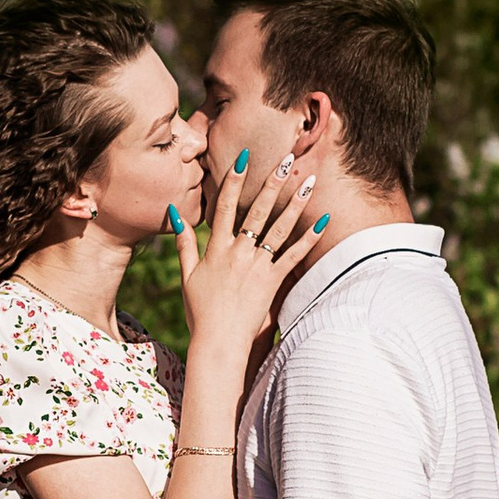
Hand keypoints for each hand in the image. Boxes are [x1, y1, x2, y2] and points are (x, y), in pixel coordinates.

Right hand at [174, 151, 320, 358]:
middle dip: (272, 182)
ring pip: (279, 228)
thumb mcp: (187, 275)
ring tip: (309, 181)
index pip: (224, 206)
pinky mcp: (272, 282)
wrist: (218, 341)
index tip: (244, 158)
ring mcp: (256, 266)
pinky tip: (322, 222)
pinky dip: (308, 239)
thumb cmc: (200, 310)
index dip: (234, 180)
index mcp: (216, 249)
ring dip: (295, 203)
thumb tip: (176, 214)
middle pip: (256, 211)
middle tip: (287, 158)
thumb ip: (184, 244)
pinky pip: (293, 256)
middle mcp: (237, 253)